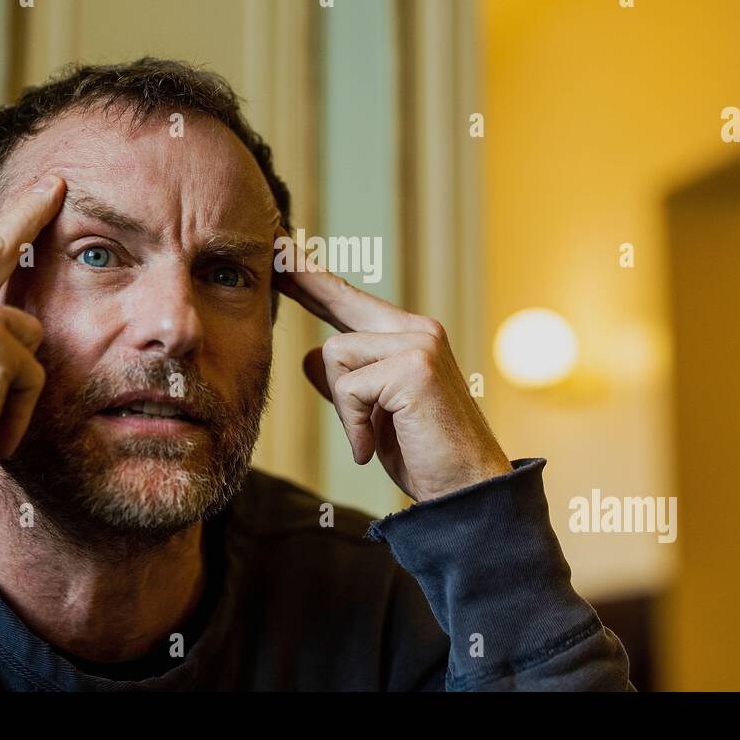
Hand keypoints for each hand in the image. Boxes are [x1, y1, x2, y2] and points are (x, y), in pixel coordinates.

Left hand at [275, 228, 510, 502]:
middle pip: (340, 301)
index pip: (351, 303)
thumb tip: (310, 355)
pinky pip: (349, 387)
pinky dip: (354, 424)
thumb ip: (347, 382)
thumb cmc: (424, 455)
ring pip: (336, 353)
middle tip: (275, 249)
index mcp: (411, 338)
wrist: (465, 491)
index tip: (284, 257)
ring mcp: (418, 344)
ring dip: (345, 408)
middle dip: (303, 278)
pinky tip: (373, 446)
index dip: (314, 281)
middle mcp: (417, 330)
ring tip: (371, 437)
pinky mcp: (413, 367)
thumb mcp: (374, 415)